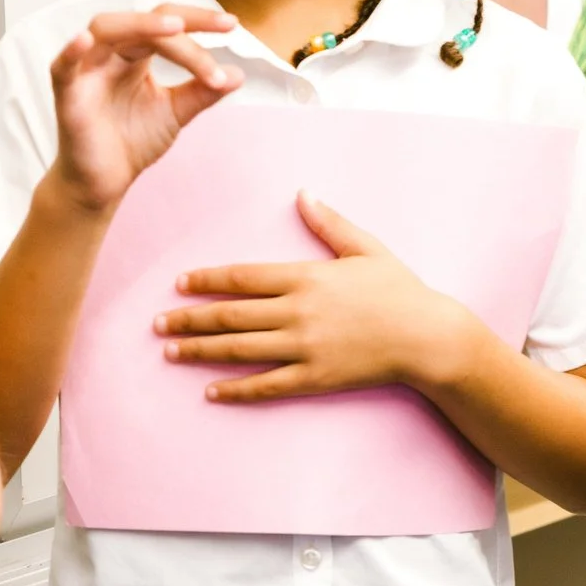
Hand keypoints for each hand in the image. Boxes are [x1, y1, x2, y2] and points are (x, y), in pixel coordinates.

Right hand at [45, 4, 243, 214]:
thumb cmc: (132, 142)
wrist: (105, 183)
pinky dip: (71, 51)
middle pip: (143, 22)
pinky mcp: (67, 94)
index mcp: (135, 55)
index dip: (199, 22)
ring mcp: (86, 70)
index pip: (166, 24)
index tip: (233, 26)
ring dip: (141, 25)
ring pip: (105, 29)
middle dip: (182, 22)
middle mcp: (110, 54)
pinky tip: (85, 40)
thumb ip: (202, 92)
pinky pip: (62, 66)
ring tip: (175, 28)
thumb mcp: (175, 113)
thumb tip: (238, 74)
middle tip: (220, 26)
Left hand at [158, 192, 479, 401]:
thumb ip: (330, 223)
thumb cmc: (399, 289)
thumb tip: (303, 194)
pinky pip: (267, 385)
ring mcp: (305, 348)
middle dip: (190, 318)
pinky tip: (211, 391)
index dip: (207, 280)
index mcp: (306, 277)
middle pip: (231, 315)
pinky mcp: (315, 377)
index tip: (180, 284)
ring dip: (201, 351)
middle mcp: (298, 312)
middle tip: (157, 324)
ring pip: (240, 349)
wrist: (427, 338)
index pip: (243, 277)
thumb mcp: (366, 248)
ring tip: (170, 352)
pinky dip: (236, 390)